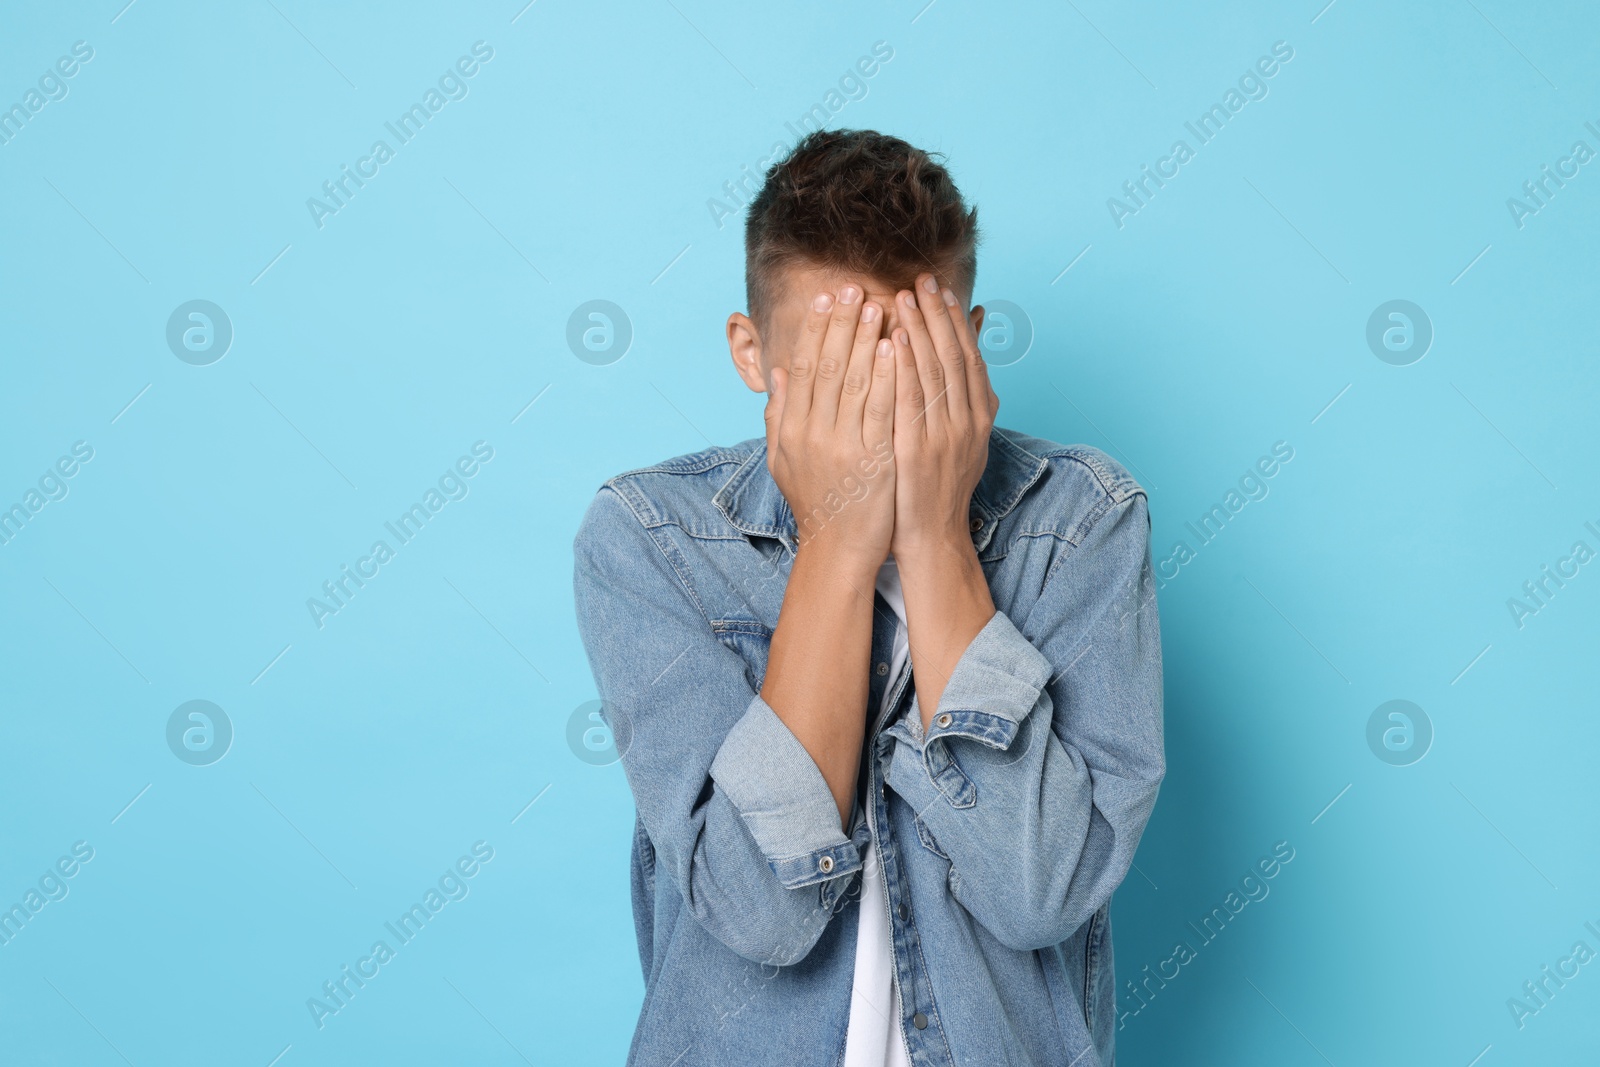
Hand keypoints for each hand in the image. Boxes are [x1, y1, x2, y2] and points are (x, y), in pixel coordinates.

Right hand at [764, 285, 897, 572]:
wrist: (839, 550)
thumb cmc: (818, 502)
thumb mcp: (786, 459)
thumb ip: (780, 416)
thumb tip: (779, 373)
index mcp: (792, 429)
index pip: (803, 367)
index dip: (815, 330)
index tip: (826, 299)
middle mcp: (812, 433)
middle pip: (826, 366)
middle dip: (840, 323)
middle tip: (852, 287)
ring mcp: (841, 446)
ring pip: (852, 381)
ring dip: (865, 338)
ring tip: (878, 303)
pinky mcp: (872, 459)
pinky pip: (879, 408)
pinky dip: (886, 375)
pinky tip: (895, 347)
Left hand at [889, 273, 998, 558]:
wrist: (933, 537)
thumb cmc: (940, 488)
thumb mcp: (966, 441)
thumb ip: (971, 402)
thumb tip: (980, 369)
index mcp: (980, 417)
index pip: (969, 357)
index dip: (956, 322)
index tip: (942, 291)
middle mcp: (968, 421)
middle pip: (954, 356)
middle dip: (938, 315)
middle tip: (922, 280)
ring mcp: (945, 436)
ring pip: (934, 371)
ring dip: (919, 330)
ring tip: (904, 297)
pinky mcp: (918, 450)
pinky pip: (910, 400)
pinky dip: (902, 367)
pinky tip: (892, 340)